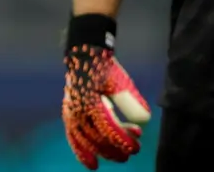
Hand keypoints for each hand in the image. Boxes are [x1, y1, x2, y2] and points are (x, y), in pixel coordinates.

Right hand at [62, 14, 150, 169]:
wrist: (84, 53)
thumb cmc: (103, 66)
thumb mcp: (120, 81)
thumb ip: (131, 101)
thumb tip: (144, 121)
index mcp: (90, 103)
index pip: (108, 129)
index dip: (122, 140)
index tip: (136, 147)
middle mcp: (77, 111)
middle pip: (97, 139)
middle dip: (115, 148)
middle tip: (132, 152)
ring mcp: (71, 114)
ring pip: (86, 141)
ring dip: (103, 151)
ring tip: (120, 157)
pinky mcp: (70, 115)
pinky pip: (74, 138)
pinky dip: (81, 152)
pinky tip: (91, 162)